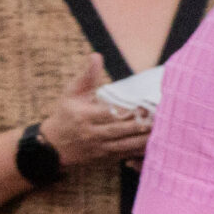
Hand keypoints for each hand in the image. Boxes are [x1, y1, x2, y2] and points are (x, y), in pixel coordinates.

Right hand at [38, 55, 153, 166]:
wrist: (52, 145)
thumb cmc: (65, 114)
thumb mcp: (71, 93)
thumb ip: (87, 76)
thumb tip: (96, 56)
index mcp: (84, 116)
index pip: (108, 113)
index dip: (126, 111)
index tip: (143, 105)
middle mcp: (92, 133)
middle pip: (119, 130)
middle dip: (139, 126)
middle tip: (159, 118)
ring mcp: (98, 148)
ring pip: (124, 145)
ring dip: (142, 140)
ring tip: (160, 132)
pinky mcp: (104, 158)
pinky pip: (123, 156)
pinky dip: (137, 153)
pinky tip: (153, 147)